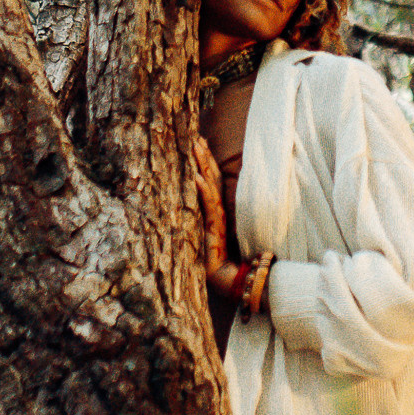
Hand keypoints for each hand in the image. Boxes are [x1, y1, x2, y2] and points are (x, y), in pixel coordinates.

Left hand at [192, 133, 228, 278]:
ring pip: (210, 185)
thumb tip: (188, 204)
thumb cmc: (214, 259)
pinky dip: (203, 189)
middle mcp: (217, 209)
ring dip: (203, 165)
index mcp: (214, 209)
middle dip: (204, 156)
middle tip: (197, 136)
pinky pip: (209, 205)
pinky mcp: (214, 228)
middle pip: (212, 177)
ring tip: (197, 146)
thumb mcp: (203, 234)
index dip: (205, 161)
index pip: (210, 180)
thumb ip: (201, 220)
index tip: (198, 142)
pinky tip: (197, 176)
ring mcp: (217, 217)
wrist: (225, 278)